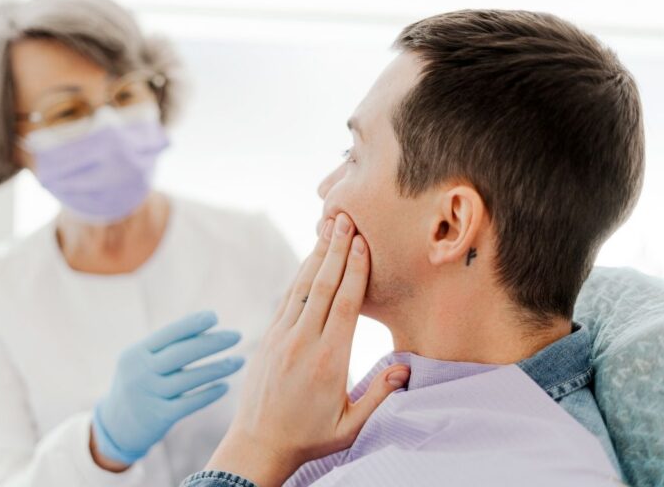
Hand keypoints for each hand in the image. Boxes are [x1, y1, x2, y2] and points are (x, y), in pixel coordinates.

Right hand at [91, 311, 244, 469]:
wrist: (116, 427)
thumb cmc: (138, 384)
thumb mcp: (141, 361)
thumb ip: (165, 347)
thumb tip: (203, 326)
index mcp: (136, 353)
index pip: (167, 334)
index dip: (191, 324)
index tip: (214, 316)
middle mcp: (141, 373)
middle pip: (182, 353)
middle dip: (212, 342)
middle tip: (237, 335)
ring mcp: (149, 396)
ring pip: (190, 379)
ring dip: (218, 368)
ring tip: (239, 361)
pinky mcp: (159, 417)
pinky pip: (190, 403)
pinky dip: (209, 394)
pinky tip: (225, 386)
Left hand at [206, 213, 409, 485]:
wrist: (258, 444)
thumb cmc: (309, 437)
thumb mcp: (350, 425)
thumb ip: (378, 395)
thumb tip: (405, 368)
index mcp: (329, 360)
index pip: (345, 305)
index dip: (354, 270)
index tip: (362, 243)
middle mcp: (303, 342)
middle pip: (322, 286)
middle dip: (335, 250)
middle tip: (345, 219)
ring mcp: (282, 337)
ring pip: (301, 287)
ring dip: (316, 255)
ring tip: (328, 228)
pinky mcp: (269, 338)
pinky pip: (286, 299)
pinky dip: (299, 276)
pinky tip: (309, 260)